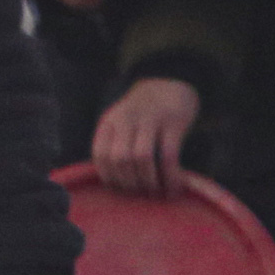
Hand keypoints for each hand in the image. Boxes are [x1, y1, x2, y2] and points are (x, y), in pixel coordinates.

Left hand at [91, 76, 199, 195]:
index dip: (108, 176)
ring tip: (155, 192)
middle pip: (120, 158)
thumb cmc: (143, 112)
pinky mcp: (174, 123)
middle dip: (129, 182)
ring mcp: (151, 119)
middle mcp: (127, 119)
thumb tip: (114, 183)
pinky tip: (174, 187)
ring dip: (148, 181)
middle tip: (140, 193)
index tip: (120, 189)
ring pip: (141, 157)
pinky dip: (171, 176)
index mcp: (110, 121)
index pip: (100, 154)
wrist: (170, 81)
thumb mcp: (120, 121)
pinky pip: (169, 155)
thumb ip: (114, 144)